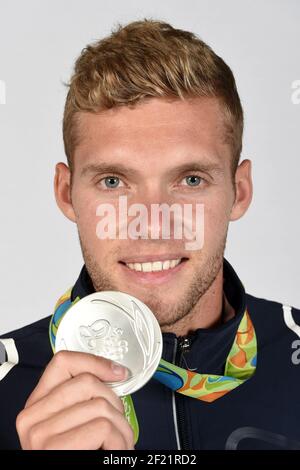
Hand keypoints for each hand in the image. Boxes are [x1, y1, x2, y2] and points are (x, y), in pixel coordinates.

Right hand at [16, 351, 133, 449]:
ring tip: (117, 446)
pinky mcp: (52, 450)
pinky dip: (119, 442)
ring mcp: (38, 434)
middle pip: (87, 382)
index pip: (63, 362)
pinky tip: (113, 453)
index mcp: (38, 405)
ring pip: (100, 406)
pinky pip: (102, 427)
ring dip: (122, 429)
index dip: (95, 362)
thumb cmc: (84, 456)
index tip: (118, 373)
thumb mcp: (78, 423)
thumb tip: (114, 374)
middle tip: (118, 428)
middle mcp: (31, 417)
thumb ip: (85, 399)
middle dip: (115, 405)